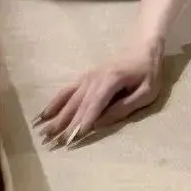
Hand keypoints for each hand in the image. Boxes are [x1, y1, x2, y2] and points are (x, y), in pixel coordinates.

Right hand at [33, 35, 163, 147]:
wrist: (143, 47)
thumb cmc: (148, 71)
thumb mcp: (146, 92)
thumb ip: (125, 107)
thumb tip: (101, 124)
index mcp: (112, 80)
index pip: (95, 105)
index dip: (84, 121)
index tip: (73, 138)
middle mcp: (95, 78)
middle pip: (78, 104)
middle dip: (65, 125)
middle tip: (51, 143)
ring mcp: (88, 77)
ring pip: (69, 99)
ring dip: (56, 116)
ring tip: (42, 132)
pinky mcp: (85, 78)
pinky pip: (67, 91)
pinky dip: (54, 103)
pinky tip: (44, 115)